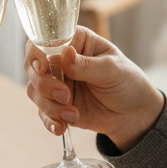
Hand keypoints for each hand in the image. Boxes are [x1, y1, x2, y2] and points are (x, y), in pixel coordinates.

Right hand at [24, 25, 163, 151]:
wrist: (133, 113)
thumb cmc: (126, 81)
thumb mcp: (112, 70)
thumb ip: (87, 65)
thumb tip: (65, 54)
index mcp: (74, 41)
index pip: (45, 40)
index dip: (37, 52)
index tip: (42, 68)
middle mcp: (60, 60)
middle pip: (33, 66)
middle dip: (45, 84)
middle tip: (65, 96)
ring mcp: (56, 83)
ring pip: (35, 90)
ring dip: (49, 105)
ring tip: (73, 114)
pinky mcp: (56, 105)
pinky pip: (42, 112)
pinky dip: (49, 120)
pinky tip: (61, 127)